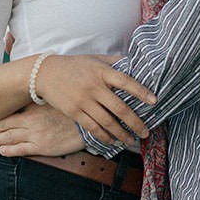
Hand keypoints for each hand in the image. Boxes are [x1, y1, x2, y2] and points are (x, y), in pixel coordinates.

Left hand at [0, 103, 86, 156]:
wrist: (87, 125)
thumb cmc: (72, 112)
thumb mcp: (54, 100)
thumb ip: (39, 100)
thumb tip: (28, 96)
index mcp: (33, 107)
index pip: (8, 111)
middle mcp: (31, 120)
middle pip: (3, 125)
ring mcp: (34, 134)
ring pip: (6, 138)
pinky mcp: (40, 147)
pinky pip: (17, 150)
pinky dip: (6, 150)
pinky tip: (3, 150)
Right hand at [31, 53, 156, 145]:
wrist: (45, 73)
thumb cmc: (74, 65)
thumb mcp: (95, 59)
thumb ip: (114, 62)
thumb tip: (135, 63)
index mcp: (102, 72)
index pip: (126, 82)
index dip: (141, 91)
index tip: (154, 101)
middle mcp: (94, 87)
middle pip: (119, 107)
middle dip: (135, 122)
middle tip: (145, 131)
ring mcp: (84, 101)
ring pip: (107, 121)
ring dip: (121, 133)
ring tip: (131, 140)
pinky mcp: (74, 112)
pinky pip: (92, 127)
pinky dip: (104, 136)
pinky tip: (113, 141)